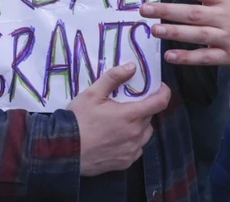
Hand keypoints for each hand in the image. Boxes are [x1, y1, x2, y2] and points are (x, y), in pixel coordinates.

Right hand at [67, 62, 170, 176]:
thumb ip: (113, 78)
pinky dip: (132, 141)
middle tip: (128, 103)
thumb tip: (131, 67)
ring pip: (145, 134)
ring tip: (122, 121)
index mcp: (131, 115)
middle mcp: (136, 134)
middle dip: (144, 107)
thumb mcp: (92, 93)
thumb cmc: (78, 119)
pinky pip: (137, 148)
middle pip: (150, 117)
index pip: (160, 102)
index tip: (159, 87)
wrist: (65, 150)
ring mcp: (132, 150)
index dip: (164, 92)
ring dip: (139, 125)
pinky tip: (117, 138)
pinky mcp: (126, 162)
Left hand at [140, 0, 229, 65]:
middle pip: (193, 13)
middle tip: (145, 9)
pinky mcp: (226, 55)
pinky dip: (188, 57)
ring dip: (175, 33)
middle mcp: (224, 16)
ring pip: (198, 35)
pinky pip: (205, 57)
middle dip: (168, 11)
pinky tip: (170, 55)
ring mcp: (226, 37)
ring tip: (154, 29)